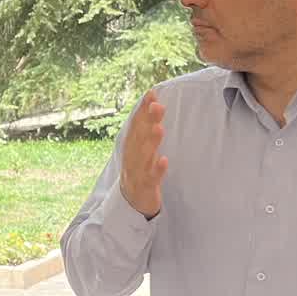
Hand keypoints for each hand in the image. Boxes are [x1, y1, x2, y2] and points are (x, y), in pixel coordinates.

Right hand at [119, 89, 167, 218]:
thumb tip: (154, 104)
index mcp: (132, 146)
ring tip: (159, 128)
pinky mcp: (145, 187)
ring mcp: (137, 171)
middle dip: (147, 120)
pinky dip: (157, 169)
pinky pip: (151, 177)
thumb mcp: (141, 149)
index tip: (152, 93)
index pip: (137, 124)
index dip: (143, 109)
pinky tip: (164, 160)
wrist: (132, 202)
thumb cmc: (140, 170)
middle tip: (157, 105)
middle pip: (139, 136)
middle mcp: (132, 156)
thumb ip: (146, 129)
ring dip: (151, 142)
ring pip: (144, 155)